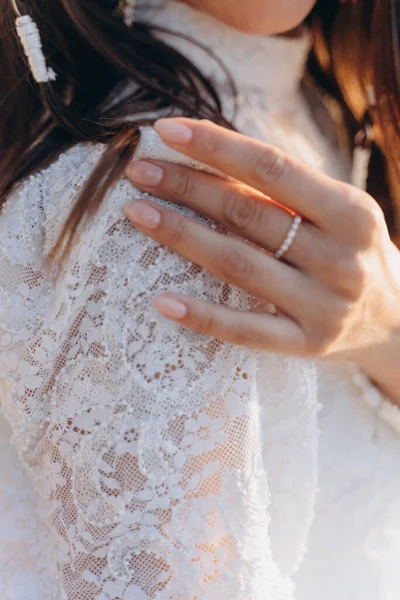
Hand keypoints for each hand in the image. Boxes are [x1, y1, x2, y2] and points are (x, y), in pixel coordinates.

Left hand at [124, 118, 399, 398]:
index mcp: (351, 212)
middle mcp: (341, 259)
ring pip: (239, 266)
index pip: (272, 169)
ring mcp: (323, 306)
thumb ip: (288, 190)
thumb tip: (212, 157)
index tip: (166, 130)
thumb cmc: (356, 252)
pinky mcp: (307, 344)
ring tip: (139, 213)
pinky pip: (246, 330)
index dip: (216, 147)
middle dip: (188, 188)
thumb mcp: (340, 212)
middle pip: (248, 214)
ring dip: (183, 237)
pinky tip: (161, 301)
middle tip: (139, 172)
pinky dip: (202, 316)